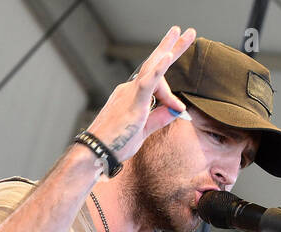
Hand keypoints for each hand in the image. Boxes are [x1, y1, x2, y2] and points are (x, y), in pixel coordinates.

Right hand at [86, 26, 196, 162]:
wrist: (95, 151)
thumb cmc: (116, 143)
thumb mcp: (144, 130)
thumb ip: (161, 118)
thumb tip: (178, 109)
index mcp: (131, 96)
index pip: (154, 82)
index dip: (169, 89)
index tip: (179, 106)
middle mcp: (129, 90)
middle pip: (153, 64)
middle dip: (170, 47)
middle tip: (184, 31)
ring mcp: (130, 93)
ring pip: (154, 69)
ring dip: (170, 50)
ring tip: (183, 33)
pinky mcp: (133, 101)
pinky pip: (148, 81)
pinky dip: (159, 68)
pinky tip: (169, 55)